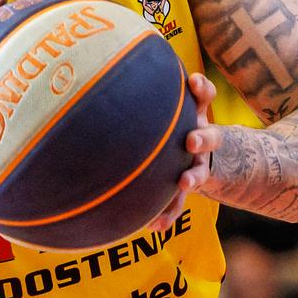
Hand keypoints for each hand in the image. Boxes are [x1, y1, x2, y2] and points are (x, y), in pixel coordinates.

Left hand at [148, 72, 220, 231]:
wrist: (188, 156)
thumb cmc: (159, 125)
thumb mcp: (156, 107)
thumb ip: (133, 92)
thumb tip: (88, 71)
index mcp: (192, 114)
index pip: (203, 95)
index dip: (201, 88)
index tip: (193, 82)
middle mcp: (199, 138)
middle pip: (210, 135)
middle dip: (203, 137)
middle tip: (191, 140)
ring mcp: (198, 164)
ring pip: (200, 172)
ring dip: (193, 178)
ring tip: (184, 183)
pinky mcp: (186, 188)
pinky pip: (178, 204)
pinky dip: (167, 214)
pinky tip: (154, 226)